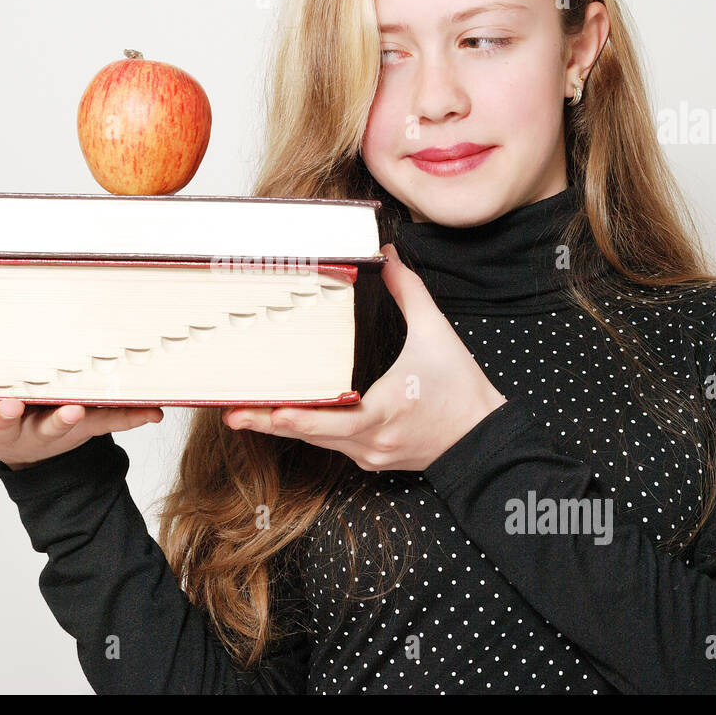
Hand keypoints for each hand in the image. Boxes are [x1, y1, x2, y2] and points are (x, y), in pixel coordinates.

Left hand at [0, 366, 162, 468]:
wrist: (21, 452)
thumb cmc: (53, 425)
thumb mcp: (87, 425)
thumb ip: (120, 416)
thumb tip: (159, 411)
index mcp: (43, 432)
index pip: (56, 428)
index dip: (63, 420)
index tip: (72, 409)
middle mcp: (7, 433)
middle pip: (7, 428)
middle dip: (8, 416)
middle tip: (11, 403)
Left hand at [221, 243, 505, 471]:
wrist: (484, 439)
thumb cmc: (462, 392)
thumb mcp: (436, 335)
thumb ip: (408, 292)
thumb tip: (387, 256)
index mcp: (383, 412)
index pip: (330, 421)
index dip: (295, 417)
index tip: (267, 410)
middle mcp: (371, 440)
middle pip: (310, 434)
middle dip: (268, 421)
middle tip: (231, 412)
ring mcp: (369, 453)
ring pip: (317, 442)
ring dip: (283, 427)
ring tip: (245, 413)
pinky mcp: (372, 457)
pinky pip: (333, 445)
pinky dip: (311, 431)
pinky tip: (287, 416)